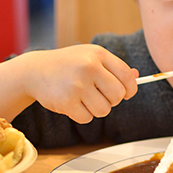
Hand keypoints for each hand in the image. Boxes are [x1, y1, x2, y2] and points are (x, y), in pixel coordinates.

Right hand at [22, 44, 138, 123]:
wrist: (35, 70)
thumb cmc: (69, 64)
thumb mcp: (91, 57)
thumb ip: (114, 67)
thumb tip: (137, 77)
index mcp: (98, 54)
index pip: (127, 76)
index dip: (131, 89)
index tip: (127, 93)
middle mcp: (89, 67)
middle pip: (118, 96)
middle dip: (112, 100)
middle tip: (100, 96)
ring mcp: (77, 84)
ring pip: (104, 110)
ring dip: (97, 108)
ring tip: (85, 98)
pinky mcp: (66, 101)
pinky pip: (87, 118)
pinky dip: (82, 115)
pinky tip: (73, 104)